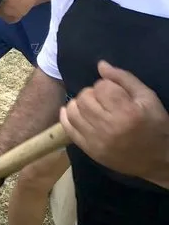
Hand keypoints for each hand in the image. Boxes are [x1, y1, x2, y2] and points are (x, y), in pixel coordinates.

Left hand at [60, 60, 168, 185]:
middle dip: (91, 94)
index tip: (114, 92)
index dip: (106, 85)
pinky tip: (74, 112)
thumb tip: (101, 65)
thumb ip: (124, 79)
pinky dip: (66, 116)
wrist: (157, 160)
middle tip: (102, 99)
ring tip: (91, 107)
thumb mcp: (148, 98)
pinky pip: (68, 128)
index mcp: (127, 112)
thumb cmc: (155, 126)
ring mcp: (96, 140)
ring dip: (79, 104)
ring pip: (72, 111)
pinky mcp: (88, 149)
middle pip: (84, 98)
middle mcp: (108, 126)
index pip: (101, 86)